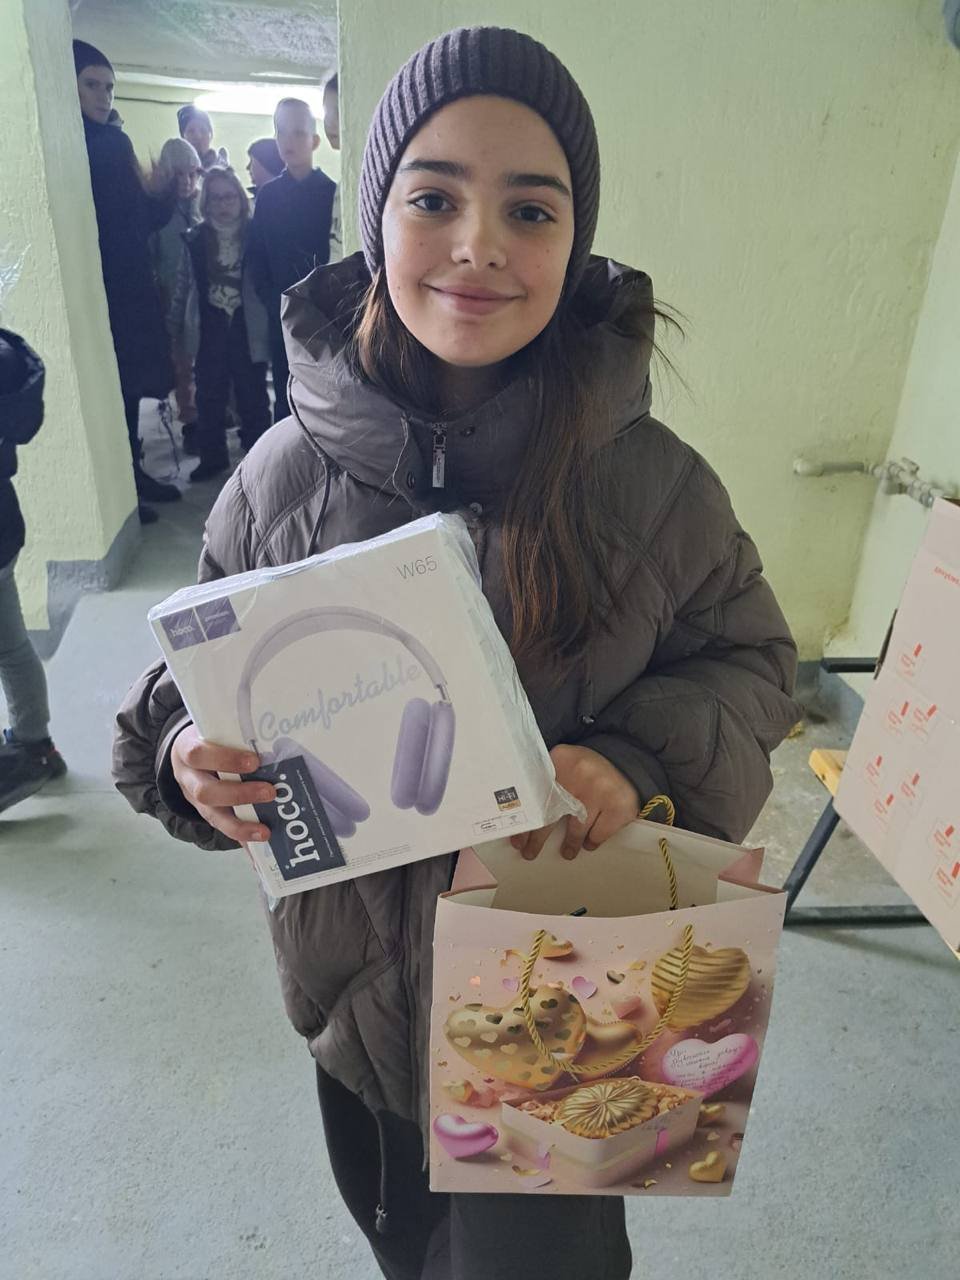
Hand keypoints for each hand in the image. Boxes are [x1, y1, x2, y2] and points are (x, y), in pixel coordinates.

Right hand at [171, 725, 274, 843]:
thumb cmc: (211, 738)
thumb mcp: (215, 728)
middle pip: (205, 792)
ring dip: (241, 825)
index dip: (225, 759)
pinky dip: (241, 837)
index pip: (198, 754)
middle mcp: (188, 778)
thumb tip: (277, 735)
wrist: (187, 752)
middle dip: (239, 795)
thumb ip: (236, 732)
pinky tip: (259, 842)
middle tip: (270, 792)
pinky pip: (222, 829)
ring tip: (265, 830)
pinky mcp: (206, 814)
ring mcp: (195, 800)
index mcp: (187, 750)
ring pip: (212, 816)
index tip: (254, 761)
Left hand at [511, 744, 639, 861]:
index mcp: (560, 760)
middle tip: (529, 853)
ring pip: (576, 829)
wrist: (625, 762)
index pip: (534, 795)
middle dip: (537, 838)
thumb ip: (545, 778)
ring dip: (569, 844)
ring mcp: (599, 791)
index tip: (516, 839)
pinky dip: (592, 841)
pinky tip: (588, 843)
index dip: (525, 820)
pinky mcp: (618, 807)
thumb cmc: (587, 770)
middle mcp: (578, 773)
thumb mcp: (564, 763)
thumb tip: (522, 811)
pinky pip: (597, 835)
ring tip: (567, 852)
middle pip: (550, 814)